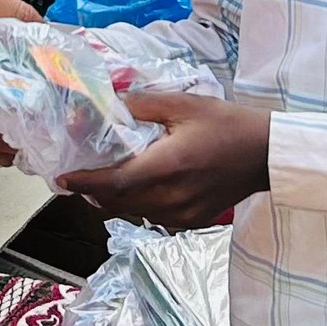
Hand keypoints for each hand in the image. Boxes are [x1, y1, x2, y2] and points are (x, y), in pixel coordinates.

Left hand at [71, 91, 269, 226]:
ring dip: (114, 200)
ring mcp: (182, 214)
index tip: (62, 178)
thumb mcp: (184, 104)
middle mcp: (172, 197)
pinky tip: (135, 189)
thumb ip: (143, 105)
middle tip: (76, 177)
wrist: (265, 154)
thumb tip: (110, 104)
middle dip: (94, 192)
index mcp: (168, 166)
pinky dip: (137, 205)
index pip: (115, 182)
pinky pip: (152, 217)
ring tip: (100, 182)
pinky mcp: (191, 221)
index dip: (85, 182)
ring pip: (134, 212)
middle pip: (119, 202)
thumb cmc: (226, 124)